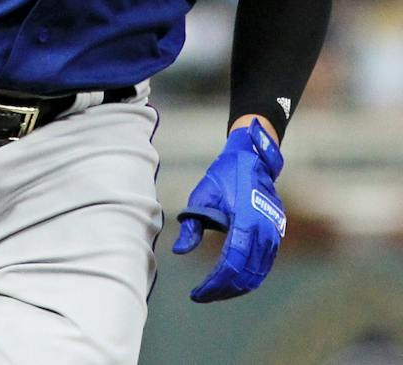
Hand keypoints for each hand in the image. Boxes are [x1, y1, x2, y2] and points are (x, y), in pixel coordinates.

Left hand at [172, 119, 286, 302]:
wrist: (252, 160)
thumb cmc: (224, 176)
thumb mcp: (202, 196)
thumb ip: (192, 224)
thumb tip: (179, 251)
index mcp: (246, 221)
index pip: (231, 263)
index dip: (215, 283)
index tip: (197, 293)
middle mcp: (264, 232)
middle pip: (245, 274)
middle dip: (223, 290)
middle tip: (201, 296)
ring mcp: (273, 235)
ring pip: (256, 274)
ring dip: (236, 287)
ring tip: (213, 292)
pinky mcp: (275, 236)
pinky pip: (263, 266)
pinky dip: (247, 277)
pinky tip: (230, 281)